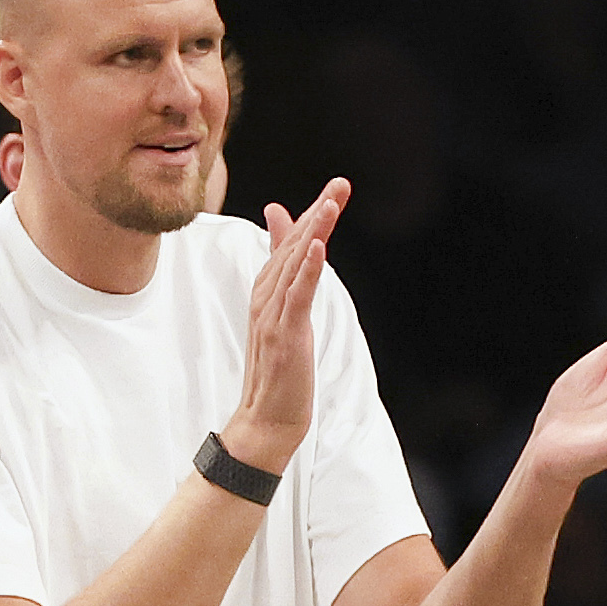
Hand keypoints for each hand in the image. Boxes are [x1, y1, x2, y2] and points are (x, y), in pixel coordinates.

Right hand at [220, 179, 348, 471]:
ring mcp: (272, 317)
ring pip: (293, 265)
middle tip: (341, 183)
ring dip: (313, 231)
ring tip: (331, 202)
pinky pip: (296, 297)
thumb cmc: (279, 376)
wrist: (266, 422)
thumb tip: (290, 277)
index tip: (333, 190)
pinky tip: (316, 246)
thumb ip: (286, 296)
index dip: (309, 217)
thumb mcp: (285, 326)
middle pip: (292, 248)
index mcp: (266, 296)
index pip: (288, 247)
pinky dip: (307, 270)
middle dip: (317, 213)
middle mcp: (265, 301)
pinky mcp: (284, 336)